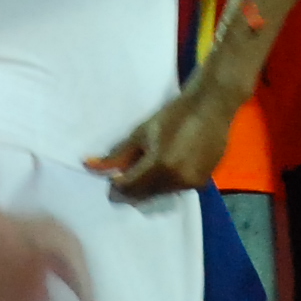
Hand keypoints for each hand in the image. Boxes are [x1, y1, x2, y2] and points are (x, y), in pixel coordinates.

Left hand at [89, 81, 234, 199]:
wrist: (211, 106)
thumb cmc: (174, 114)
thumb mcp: (142, 132)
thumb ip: (118, 154)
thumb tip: (89, 165)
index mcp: (158, 165)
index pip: (128, 188)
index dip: (116, 184)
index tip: (113, 176)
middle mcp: (176, 180)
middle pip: (143, 195)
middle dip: (132, 186)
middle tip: (129, 170)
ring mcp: (191, 183)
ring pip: (160, 194)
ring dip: (150, 185)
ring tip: (152, 162)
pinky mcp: (202, 183)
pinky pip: (177, 189)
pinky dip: (168, 181)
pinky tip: (170, 163)